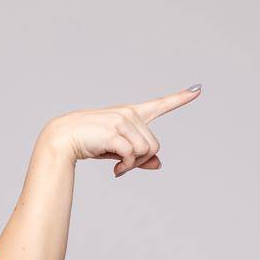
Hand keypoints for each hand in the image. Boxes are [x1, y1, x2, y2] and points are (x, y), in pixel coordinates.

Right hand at [42, 84, 201, 177]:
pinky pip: (132, 155)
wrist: (63, 138)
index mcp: (131, 114)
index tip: (197, 89)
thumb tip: (158, 164)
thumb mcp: (117, 150)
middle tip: (124, 167)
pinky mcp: (115, 131)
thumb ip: (139, 156)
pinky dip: (126, 167)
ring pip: (146, 151)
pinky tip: (115, 170)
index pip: (160, 104)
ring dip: (133, 165)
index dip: (180, 98)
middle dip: (141, 161)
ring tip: (118, 167)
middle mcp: (129, 113)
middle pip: (154, 145)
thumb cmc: (89, 143)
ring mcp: (122, 120)